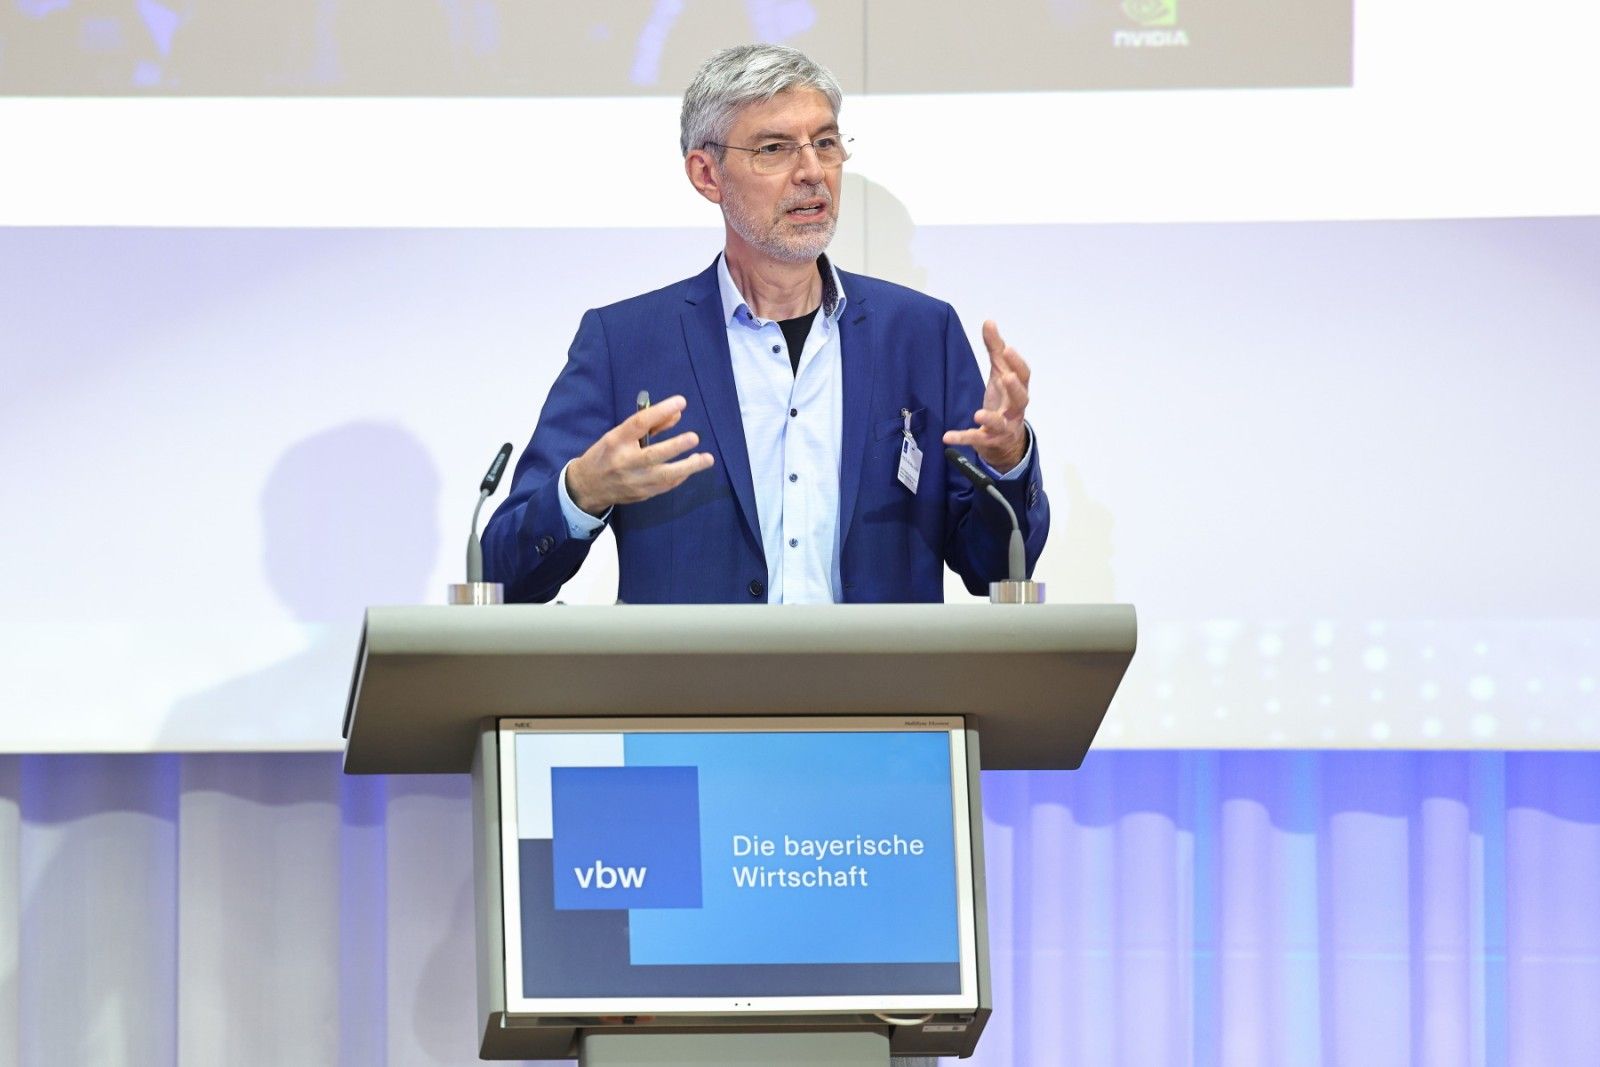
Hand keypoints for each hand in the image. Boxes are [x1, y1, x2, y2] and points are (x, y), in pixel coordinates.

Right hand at [565, 395, 714, 514]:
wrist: (588, 486)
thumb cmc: (606, 454)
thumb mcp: (620, 435)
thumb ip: (649, 425)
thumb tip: (677, 414)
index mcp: (616, 441)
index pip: (639, 423)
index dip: (661, 410)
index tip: (681, 402)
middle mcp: (625, 461)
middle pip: (653, 454)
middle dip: (676, 446)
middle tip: (694, 438)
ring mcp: (634, 481)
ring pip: (665, 475)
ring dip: (688, 467)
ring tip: (706, 459)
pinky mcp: (642, 494)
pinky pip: (666, 485)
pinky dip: (681, 476)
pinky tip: (691, 468)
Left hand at [942, 320, 1030, 472]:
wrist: (1005, 440)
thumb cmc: (1004, 400)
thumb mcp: (999, 373)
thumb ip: (995, 349)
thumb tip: (989, 321)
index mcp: (1018, 390)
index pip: (1024, 375)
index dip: (1017, 363)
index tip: (1008, 349)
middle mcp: (1015, 409)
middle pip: (1021, 399)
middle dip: (1015, 388)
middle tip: (1007, 376)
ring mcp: (1003, 427)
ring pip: (1001, 424)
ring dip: (990, 418)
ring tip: (978, 413)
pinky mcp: (988, 441)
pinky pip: (976, 440)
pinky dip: (962, 438)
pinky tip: (947, 436)